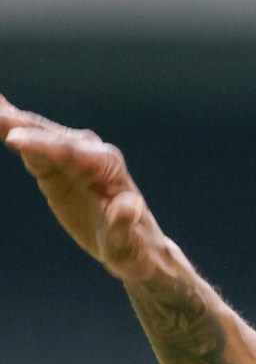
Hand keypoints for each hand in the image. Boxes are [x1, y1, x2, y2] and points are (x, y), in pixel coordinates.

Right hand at [1, 96, 166, 280]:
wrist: (134, 247)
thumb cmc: (132, 247)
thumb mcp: (128, 244)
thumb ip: (124, 225)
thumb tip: (128, 207)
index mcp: (106, 167)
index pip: (69, 152)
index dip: (40, 145)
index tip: (12, 139)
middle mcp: (90, 153)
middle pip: (49, 135)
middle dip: (20, 122)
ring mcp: (72, 157)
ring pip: (38, 134)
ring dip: (12, 120)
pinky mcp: (57, 166)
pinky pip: (32, 145)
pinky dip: (14, 130)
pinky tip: (0, 116)